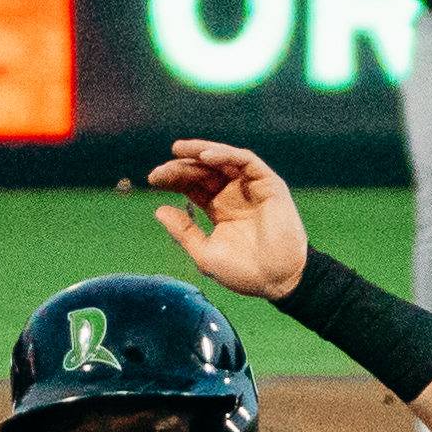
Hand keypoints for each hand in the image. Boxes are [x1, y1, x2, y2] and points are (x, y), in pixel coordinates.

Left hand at [146, 137, 311, 297]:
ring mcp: (251, 187)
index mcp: (219, 208)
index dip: (173, 179)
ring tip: (178, 150)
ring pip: (223, 159)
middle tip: (160, 171)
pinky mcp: (268, 183)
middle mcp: (234, 194)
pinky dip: (226, 155)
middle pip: (203, 171)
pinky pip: (246, 161)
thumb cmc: (244, 272)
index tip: (153, 179)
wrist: (278, 281)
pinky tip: (206, 156)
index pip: (192, 185)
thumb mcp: (205, 253)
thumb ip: (184, 231)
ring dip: (200, 151)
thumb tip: (159, 210)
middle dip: (180, 167)